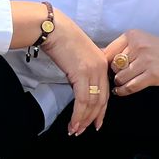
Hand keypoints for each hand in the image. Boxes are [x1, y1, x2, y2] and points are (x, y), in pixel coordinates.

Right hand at [40, 14, 110, 134]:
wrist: (54, 28)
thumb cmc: (62, 39)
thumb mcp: (79, 56)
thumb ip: (83, 70)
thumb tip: (79, 84)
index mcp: (102, 63)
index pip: (105, 92)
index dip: (101, 109)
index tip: (96, 121)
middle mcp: (101, 68)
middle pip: (101, 100)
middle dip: (93, 118)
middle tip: (85, 130)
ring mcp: (92, 71)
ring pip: (92, 103)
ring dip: (83, 119)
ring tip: (75, 130)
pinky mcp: (81, 74)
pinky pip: (82, 100)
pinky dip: (78, 114)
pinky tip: (73, 123)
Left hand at [103, 29, 158, 97]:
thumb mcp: (144, 41)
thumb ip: (125, 48)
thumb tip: (100, 56)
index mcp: (133, 35)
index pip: (109, 51)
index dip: (106, 64)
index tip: (108, 70)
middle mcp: (138, 46)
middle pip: (114, 65)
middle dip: (115, 73)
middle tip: (119, 78)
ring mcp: (145, 61)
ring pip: (120, 77)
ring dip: (120, 83)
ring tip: (122, 84)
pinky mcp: (152, 75)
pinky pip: (130, 86)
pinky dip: (123, 91)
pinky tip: (122, 91)